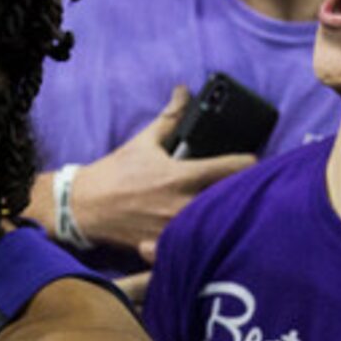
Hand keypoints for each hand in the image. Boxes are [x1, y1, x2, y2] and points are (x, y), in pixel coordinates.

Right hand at [75, 86, 260, 259]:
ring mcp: (175, 230)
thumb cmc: (115, 174)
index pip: (232, 168)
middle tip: (250, 189)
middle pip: (231, 201)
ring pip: (216, 226)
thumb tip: (183, 91)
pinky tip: (210, 237)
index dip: (249, 164)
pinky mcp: (165, 248)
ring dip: (226, 218)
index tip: (254, 163)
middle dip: (242, 194)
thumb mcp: (143, 142)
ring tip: (234, 213)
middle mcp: (183, 204)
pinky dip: (203, 242)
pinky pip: (194, 248)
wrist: (85, 207)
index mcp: (182, 176)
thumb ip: (169, 117)